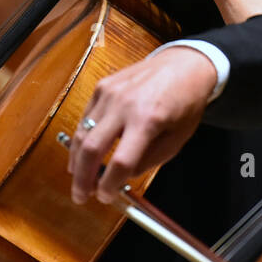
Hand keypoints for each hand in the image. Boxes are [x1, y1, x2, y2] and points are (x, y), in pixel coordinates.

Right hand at [68, 47, 215, 203]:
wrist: (184, 64)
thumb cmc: (185, 103)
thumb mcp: (177, 139)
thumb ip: (149, 161)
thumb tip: (121, 177)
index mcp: (148, 120)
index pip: (120, 162)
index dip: (109, 184)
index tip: (106, 196)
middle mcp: (124, 105)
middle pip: (91, 148)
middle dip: (83, 178)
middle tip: (81, 196)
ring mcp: (110, 93)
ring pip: (82, 133)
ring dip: (76, 160)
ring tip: (78, 179)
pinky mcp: (103, 86)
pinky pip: (85, 117)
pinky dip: (81, 138)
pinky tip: (82, 153)